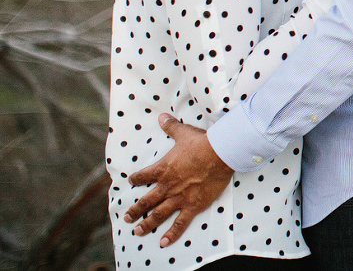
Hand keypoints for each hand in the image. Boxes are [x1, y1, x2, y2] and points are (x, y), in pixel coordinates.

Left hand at [124, 113, 233, 246]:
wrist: (218, 154)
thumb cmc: (201, 143)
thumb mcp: (183, 133)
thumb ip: (171, 127)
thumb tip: (161, 116)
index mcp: (163, 169)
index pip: (143, 176)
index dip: (136, 179)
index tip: (131, 181)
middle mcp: (167, 186)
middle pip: (146, 201)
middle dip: (135, 210)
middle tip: (127, 217)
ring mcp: (178, 197)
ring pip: (158, 214)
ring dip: (146, 224)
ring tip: (138, 231)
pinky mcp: (193, 205)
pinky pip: (180, 223)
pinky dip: (171, 234)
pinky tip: (163, 243)